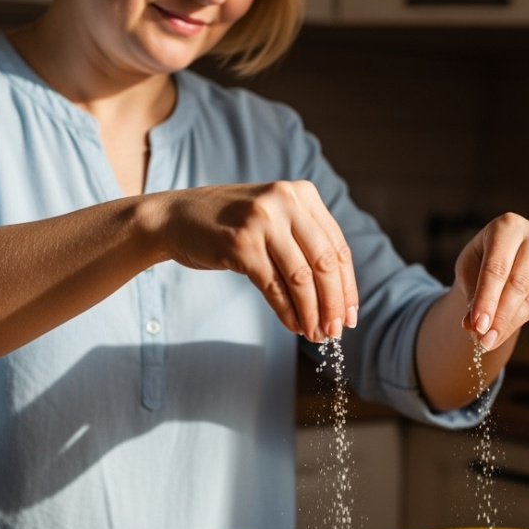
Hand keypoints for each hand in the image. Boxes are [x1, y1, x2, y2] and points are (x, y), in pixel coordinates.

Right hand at [154, 181, 358, 342]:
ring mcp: (262, 222)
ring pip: (302, 278)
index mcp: (302, 193)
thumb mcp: (274, 217)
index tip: (351, 315)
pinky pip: (274, 287)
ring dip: (312, 313)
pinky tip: (294, 326)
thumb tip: (339, 294)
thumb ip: (304, 240)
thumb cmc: (229, 224)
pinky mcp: (241, 244)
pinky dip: (288, 311)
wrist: (177, 218)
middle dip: (334, 304)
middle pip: (324, 263)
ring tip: (315, 334)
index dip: (348, 286)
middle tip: (337, 331)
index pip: (337, 247)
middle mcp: (285, 202)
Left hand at [455, 213, 528, 350]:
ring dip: (511, 323)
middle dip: (500, 316)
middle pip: (518, 283)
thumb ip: (471, 294)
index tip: (477, 326)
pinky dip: (521, 319)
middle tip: (485, 341)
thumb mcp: (468, 270)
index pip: (496, 269)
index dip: (487, 300)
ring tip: (491, 341)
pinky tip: (505, 330)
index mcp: (507, 226)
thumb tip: (473, 326)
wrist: (504, 253)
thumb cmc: (481, 258)